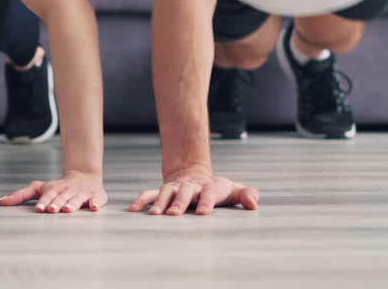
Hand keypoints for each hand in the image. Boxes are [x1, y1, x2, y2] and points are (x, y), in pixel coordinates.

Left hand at [0, 170, 106, 212]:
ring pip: (77, 199)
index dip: (43, 202)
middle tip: (52, 210)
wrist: (84, 177)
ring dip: (73, 204)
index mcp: (53, 190)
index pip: (48, 196)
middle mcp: (67, 191)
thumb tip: (0, 202)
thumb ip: (20, 196)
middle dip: (57, 203)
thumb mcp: (38, 188)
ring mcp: (82, 194)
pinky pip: (98, 199)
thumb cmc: (57, 187)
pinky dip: (97, 203)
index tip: (39, 209)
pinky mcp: (96, 196)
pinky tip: (95, 208)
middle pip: (61, 198)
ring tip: (69, 210)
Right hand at [128, 168, 258, 215]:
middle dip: (179, 203)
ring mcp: (175, 187)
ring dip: (160, 203)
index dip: (207, 202)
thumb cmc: (217, 189)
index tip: (203, 213)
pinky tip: (133, 209)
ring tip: (154, 214)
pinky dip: (142, 200)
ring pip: (166, 193)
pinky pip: (150, 193)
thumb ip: (246, 195)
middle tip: (175, 214)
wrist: (194, 174)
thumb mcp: (233, 190)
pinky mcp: (163, 190)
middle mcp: (190, 186)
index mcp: (209, 187)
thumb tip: (254, 203)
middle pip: (185, 193)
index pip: (209, 193)